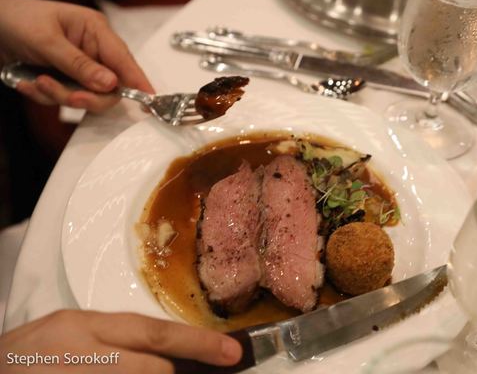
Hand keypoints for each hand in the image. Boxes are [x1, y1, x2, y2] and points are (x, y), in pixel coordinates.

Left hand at [0, 0, 153, 111]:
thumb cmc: (18, 20)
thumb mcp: (47, 41)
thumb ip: (79, 65)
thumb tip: (111, 84)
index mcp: (96, 32)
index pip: (125, 61)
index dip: (139, 82)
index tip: (150, 101)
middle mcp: (94, 53)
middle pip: (109, 89)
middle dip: (86, 96)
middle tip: (70, 97)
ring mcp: (79, 70)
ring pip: (86, 98)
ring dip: (59, 95)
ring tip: (36, 81)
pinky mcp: (64, 82)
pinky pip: (64, 100)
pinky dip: (44, 96)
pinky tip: (27, 81)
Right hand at [0, 310, 241, 372]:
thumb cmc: (25, 357)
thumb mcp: (67, 334)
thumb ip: (114, 340)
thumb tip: (167, 353)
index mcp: (81, 327)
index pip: (151, 332)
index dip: (196, 343)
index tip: (231, 352)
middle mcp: (78, 355)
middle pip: (151, 368)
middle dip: (185, 372)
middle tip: (216, 370)